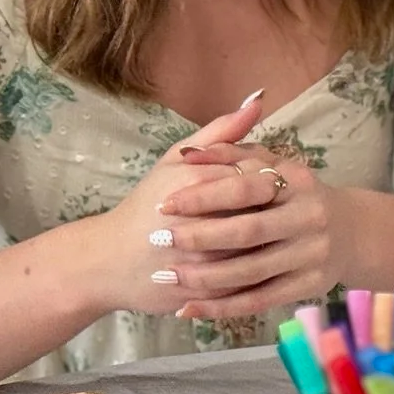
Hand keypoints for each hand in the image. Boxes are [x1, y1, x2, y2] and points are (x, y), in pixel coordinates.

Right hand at [85, 93, 269, 315]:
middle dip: (277, 215)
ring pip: (257, 254)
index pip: (255, 177)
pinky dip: (261, 277)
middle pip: (261, 215)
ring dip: (274, 247)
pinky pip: (246, 286)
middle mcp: (200, 223)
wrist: (109, 261)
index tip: (276, 182)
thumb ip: (221, 132)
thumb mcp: (176, 160)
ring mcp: (201, 262)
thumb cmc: (146, 205)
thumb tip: (258, 100)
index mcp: (196, 184)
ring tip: (278, 238)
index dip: (272, 179)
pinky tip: (267, 267)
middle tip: (284, 212)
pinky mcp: (202, 293)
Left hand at [154, 141, 346, 320]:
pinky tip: (189, 308)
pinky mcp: (308, 286)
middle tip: (159, 239)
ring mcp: (311, 255)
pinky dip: (222, 307)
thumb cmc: (295, 196)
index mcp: (297, 182)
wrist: (350, 233)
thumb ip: (233, 153)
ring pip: (251, 271)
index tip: (165, 203)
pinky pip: (259, 300)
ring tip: (167, 276)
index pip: (245, 187)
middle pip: (248, 231)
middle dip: (200, 236)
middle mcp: (309, 217)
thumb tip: (191, 154)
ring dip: (205, 277)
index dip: (203, 195)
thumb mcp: (273, 165)